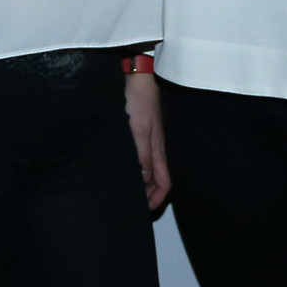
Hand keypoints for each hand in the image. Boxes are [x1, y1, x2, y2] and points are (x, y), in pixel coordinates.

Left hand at [123, 70, 170, 210]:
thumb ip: (141, 157)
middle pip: (157, 180)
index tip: (144, 210)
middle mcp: (156, 148)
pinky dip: (134, 167)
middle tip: (131, 204)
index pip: (164, 184)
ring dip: (140, 181)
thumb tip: (142, 182)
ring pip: (148, 169)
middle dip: (147, 195)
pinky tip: (122, 166)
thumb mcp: (138, 131)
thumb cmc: (139, 100)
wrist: (138, 75)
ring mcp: (149, 139)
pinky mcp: (141, 130)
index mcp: (159, 152)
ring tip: (125, 189)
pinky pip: (140, 157)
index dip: (156, 200)